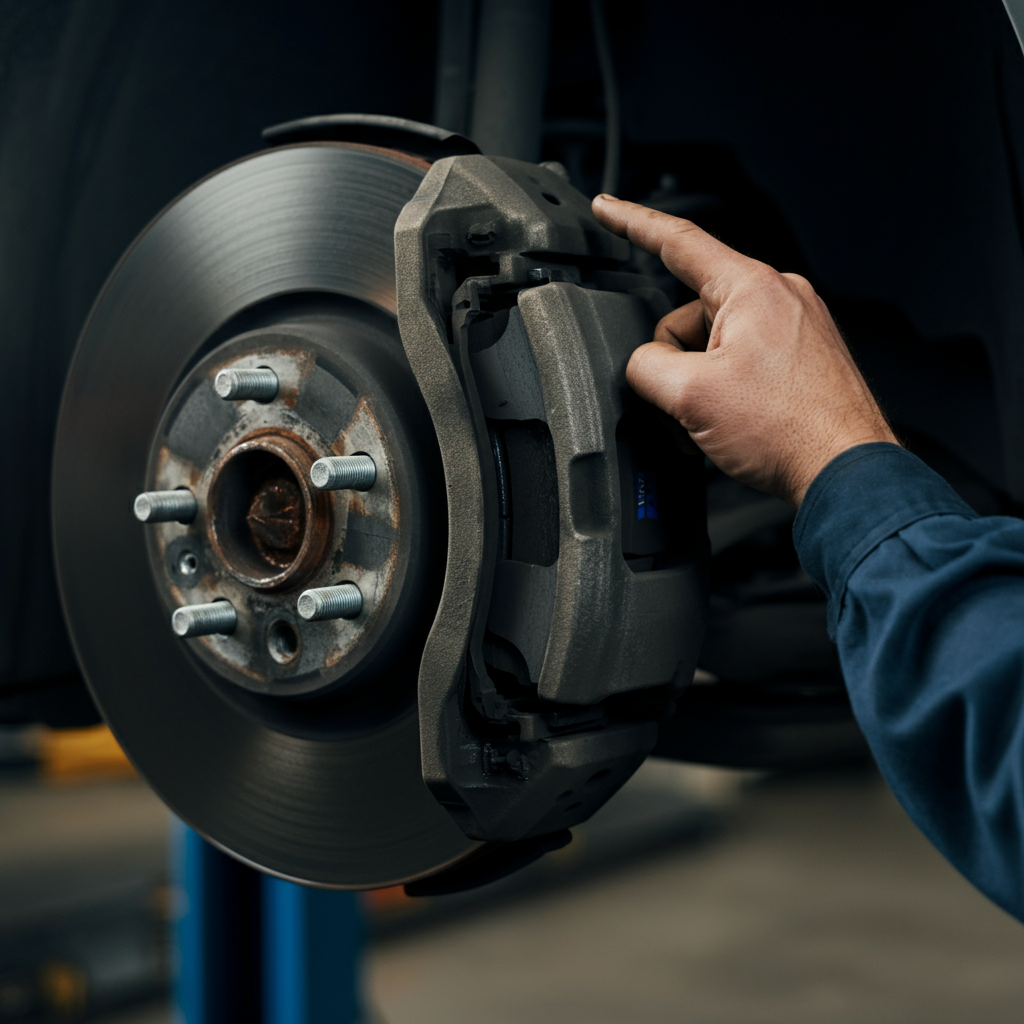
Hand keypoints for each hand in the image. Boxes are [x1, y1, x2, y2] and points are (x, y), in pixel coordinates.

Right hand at [592, 195, 897, 505]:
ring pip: (714, 343)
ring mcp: (796, 327)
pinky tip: (737, 422)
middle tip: (690, 403)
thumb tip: (642, 366)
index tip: (607, 209)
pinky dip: (727, 390)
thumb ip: (646, 367)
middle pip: (690, 313)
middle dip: (675, 360)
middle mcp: (780, 297)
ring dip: (701, 383)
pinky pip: (743, 360)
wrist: (844, 472)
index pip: (677, 240)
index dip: (631, 222)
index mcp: (752, 287)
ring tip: (721, 421)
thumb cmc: (790, 431)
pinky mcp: (803, 357)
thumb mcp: (691, 396)